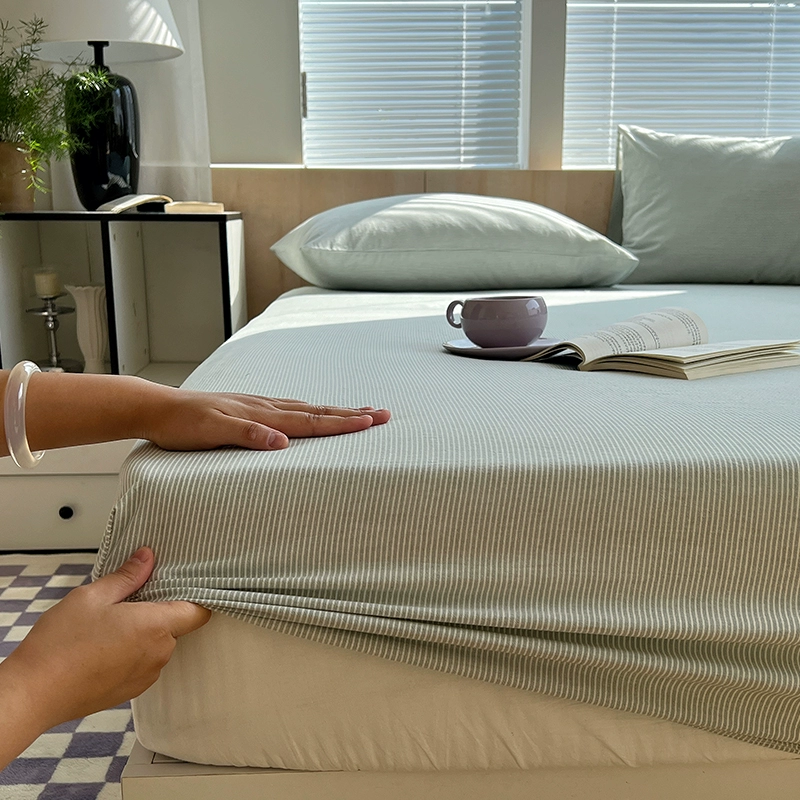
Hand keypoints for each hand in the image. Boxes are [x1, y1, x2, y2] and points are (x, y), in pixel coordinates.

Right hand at [2, 548, 209, 734]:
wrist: (33, 694)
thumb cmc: (61, 644)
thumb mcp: (92, 596)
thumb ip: (127, 576)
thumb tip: (148, 557)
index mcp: (156, 627)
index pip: (199, 612)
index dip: (197, 598)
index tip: (184, 586)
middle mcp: (158, 654)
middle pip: (177, 626)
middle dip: (159, 612)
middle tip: (130, 601)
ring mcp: (145, 676)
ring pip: (158, 646)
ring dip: (143, 634)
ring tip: (110, 625)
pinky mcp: (130, 691)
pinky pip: (143, 664)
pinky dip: (131, 653)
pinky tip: (104, 646)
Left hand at [142, 390, 390, 450]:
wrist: (157, 407)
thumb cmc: (182, 424)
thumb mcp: (211, 432)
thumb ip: (247, 436)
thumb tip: (282, 442)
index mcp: (261, 415)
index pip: (309, 421)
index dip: (341, 424)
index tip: (370, 422)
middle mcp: (265, 407)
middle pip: (316, 412)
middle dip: (350, 415)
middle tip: (382, 414)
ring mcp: (258, 406)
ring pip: (306, 408)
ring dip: (334, 412)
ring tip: (359, 411)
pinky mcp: (249, 409)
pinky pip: (290, 409)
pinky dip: (311, 412)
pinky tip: (312, 412)